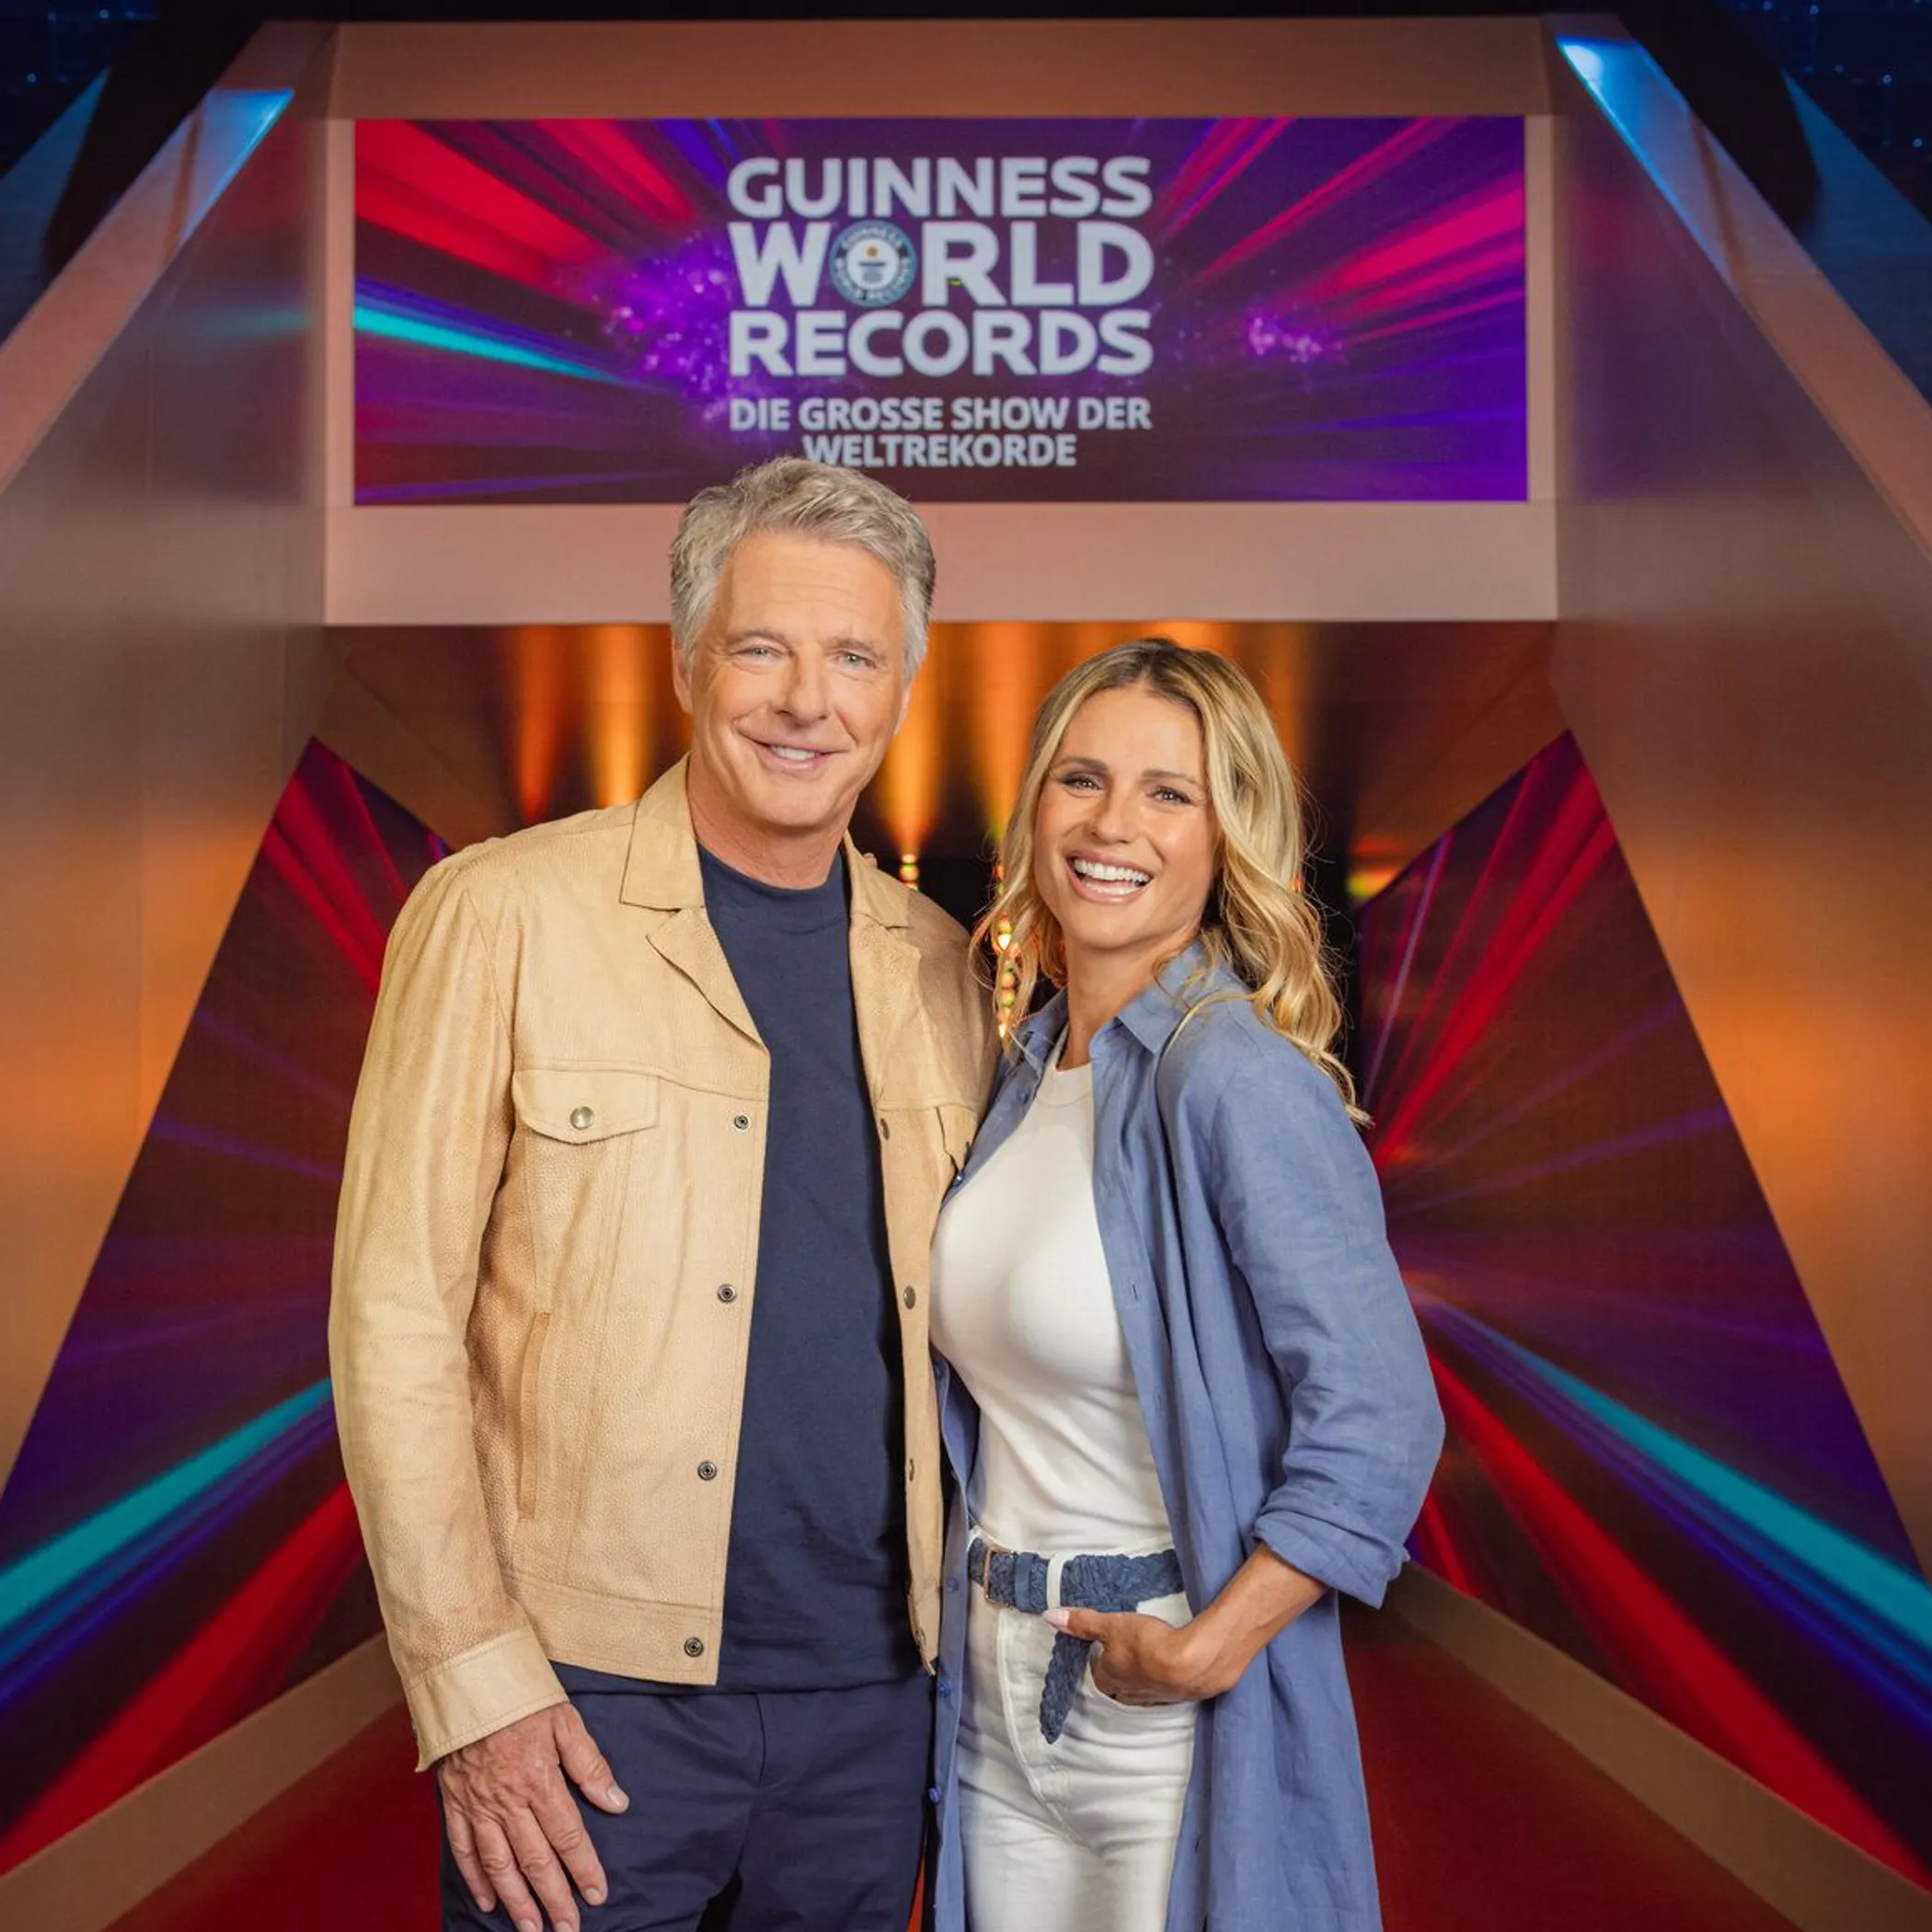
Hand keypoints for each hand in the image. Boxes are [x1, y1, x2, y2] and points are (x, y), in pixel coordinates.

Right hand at [437, 1703, 627, 1931]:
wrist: (466, 1676)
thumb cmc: (519, 1695)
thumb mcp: (564, 1720)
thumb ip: (589, 1765)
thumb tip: (616, 1802)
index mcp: (538, 1780)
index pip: (567, 1836)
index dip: (584, 1868)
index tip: (598, 1894)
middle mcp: (507, 1801)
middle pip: (534, 1860)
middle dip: (553, 1898)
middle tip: (568, 1928)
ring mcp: (477, 1805)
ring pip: (498, 1864)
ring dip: (517, 1900)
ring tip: (531, 1928)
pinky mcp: (454, 1802)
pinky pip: (463, 1849)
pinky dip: (475, 1878)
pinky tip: (488, 1901)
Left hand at [1044, 1545, 1327, 1706]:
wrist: (1193, 1662)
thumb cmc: (1146, 1644)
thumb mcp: (1111, 1625)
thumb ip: (1083, 1622)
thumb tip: (1048, 1616)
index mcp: (1109, 1680)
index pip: (1098, 1673)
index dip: (1100, 1659)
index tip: (1105, 1646)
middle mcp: (1128, 1695)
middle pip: (1119, 1685)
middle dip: (1121, 1672)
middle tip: (1127, 1652)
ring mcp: (1154, 1699)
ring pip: (1142, 1689)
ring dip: (1144, 1676)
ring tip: (1149, 1657)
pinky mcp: (1178, 1696)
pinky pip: (1165, 1688)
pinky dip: (1165, 1678)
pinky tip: (1172, 1665)